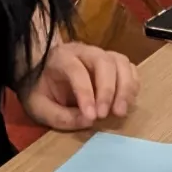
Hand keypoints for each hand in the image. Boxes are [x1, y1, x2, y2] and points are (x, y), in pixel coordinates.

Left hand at [16, 41, 139, 131]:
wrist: (43, 75)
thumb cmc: (40, 90)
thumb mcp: (39, 107)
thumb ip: (60, 116)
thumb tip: (89, 121)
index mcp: (60, 57)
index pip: (76, 70)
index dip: (86, 93)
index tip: (91, 117)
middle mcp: (84, 51)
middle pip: (104, 62)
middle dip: (108, 90)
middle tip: (106, 115)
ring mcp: (102, 54)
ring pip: (121, 63)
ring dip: (125, 88)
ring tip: (120, 112)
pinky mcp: (114, 63)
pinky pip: (130, 69)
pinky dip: (132, 86)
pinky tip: (126, 103)